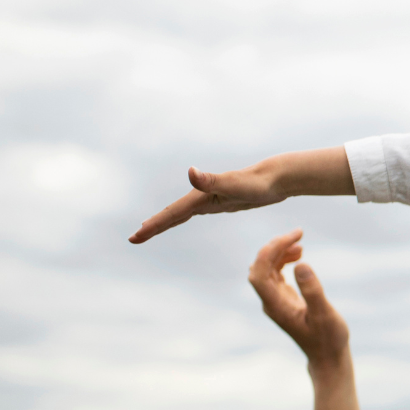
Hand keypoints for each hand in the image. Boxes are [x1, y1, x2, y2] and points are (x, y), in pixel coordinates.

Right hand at [130, 147, 350, 243]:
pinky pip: (193, 212)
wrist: (276, 177)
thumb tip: (190, 171)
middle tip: (134, 238)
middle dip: (153, 226)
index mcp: (201, 195)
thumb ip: (213, 180)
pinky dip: (181, 217)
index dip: (154, 226)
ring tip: (148, 230)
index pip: (173, 214)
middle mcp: (202, 196)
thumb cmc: (259, 183)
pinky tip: (179, 219)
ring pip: (181, 213)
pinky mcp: (218, 201)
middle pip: (172, 214)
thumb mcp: (237, 185)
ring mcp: (209, 198)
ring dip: (163, 221)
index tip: (135, 237)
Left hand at [248, 230, 360, 409]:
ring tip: (301, 244)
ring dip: (279, 252)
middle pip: (260, 266)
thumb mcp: (325, 314)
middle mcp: (270, 302)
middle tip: (299, 234)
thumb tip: (300, 264)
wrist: (328, 358)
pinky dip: (283, 261)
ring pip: (266, 269)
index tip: (295, 237)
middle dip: (275, 247)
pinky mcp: (284, 300)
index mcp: (275, 305)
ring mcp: (275, 301)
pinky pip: (275, 274)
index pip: (260, 271)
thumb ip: (312, 290)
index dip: (272, 250)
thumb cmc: (329, 339)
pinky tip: (298, 256)